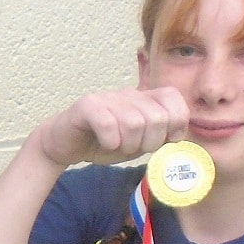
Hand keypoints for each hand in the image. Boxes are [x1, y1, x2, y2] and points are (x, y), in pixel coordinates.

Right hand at [34, 87, 189, 168]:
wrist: (64, 143)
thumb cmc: (102, 143)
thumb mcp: (138, 142)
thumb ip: (159, 137)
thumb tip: (180, 140)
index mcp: (143, 99)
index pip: (173, 97)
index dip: (177, 121)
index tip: (166, 140)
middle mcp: (127, 94)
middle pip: (156, 117)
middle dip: (151, 142)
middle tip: (136, 149)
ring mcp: (107, 98)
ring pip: (134, 123)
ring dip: (129, 145)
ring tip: (118, 147)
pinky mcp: (87, 106)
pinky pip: (108, 125)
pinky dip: (110, 142)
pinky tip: (105, 144)